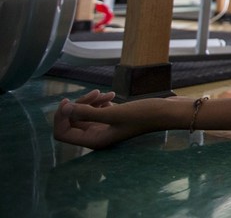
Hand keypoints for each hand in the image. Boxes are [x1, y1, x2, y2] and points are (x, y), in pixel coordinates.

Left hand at [53, 90, 178, 149]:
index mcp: (94, 140)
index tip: (68, 101)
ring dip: (90, 101)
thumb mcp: (114, 113)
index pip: (62, 133)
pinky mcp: (112, 118)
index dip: (61, 118)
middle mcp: (96, 135)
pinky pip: (96, 109)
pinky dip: (100, 100)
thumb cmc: (143, 115)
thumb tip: (64, 109)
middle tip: (94, 93)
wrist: (166, 113)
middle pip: (73, 121)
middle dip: (78, 105)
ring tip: (106, 93)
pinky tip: (112, 95)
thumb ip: (87, 112)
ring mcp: (104, 127)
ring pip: (84, 113)